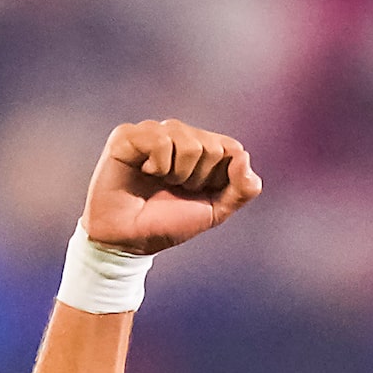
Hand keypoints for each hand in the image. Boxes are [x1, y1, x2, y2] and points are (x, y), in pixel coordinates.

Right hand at [83, 119, 262, 253]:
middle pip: (212, 146)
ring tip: (160, 182)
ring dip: (178, 174)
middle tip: (175, 189)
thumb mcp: (214, 211)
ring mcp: (153, 132)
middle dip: (198, 178)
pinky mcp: (128, 135)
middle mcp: (178, 136)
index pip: (232, 148)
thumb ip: (242, 189)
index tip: (198, 193)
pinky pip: (161, 139)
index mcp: (200, 149)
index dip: (219, 178)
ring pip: (189, 142)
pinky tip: (144, 172)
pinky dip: (159, 165)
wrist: (128, 240)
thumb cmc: (167, 223)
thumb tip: (244, 155)